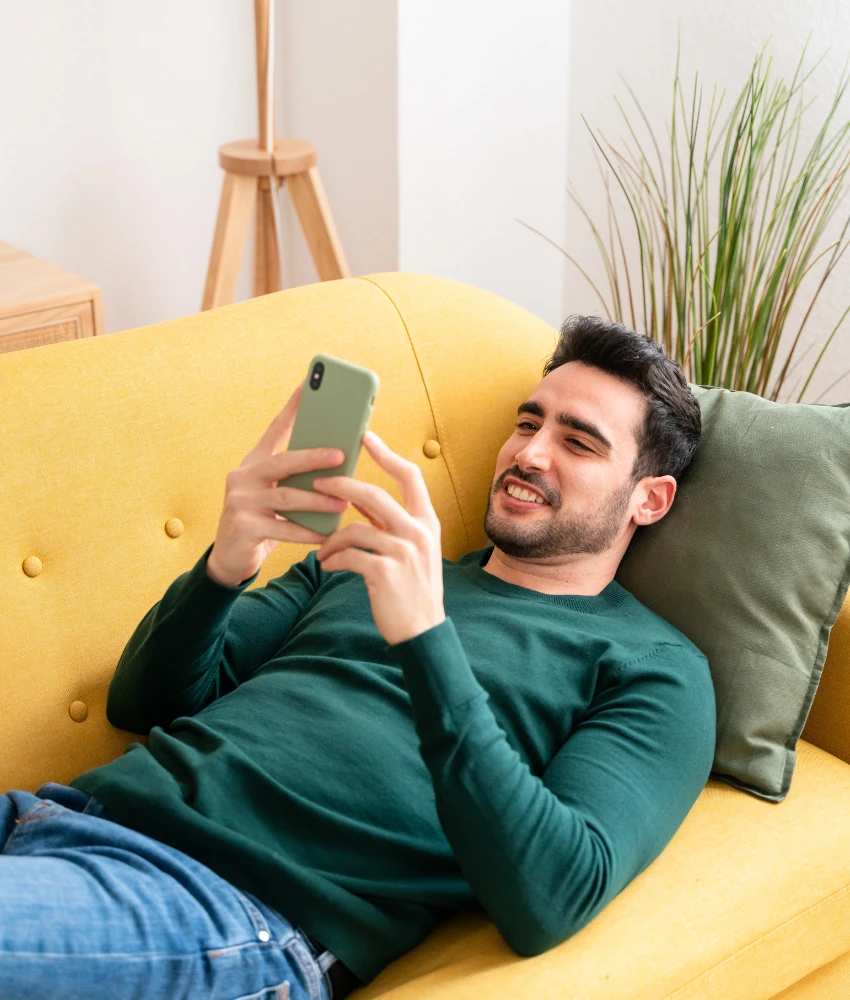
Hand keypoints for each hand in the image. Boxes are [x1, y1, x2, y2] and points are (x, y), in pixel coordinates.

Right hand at [206, 381, 349, 586]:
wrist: (230, 560)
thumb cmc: (263, 522)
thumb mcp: (277, 494)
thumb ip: (297, 478)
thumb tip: (339, 461)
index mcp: (254, 462)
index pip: (276, 428)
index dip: (293, 406)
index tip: (310, 383)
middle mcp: (243, 476)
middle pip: (283, 461)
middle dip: (313, 457)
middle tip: (341, 455)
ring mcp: (240, 501)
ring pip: (286, 497)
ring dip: (318, 500)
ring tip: (344, 502)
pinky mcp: (243, 527)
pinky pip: (283, 529)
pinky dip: (307, 532)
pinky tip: (327, 534)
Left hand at [312, 430, 445, 644]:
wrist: (422, 631)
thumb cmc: (411, 588)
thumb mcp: (410, 550)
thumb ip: (388, 523)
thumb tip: (357, 497)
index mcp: (427, 522)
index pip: (409, 476)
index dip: (387, 454)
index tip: (366, 436)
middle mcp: (418, 532)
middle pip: (375, 495)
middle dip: (341, 487)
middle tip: (317, 484)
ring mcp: (404, 553)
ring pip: (355, 528)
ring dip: (332, 539)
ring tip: (320, 551)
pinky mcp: (386, 573)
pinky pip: (350, 556)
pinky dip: (333, 560)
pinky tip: (326, 567)